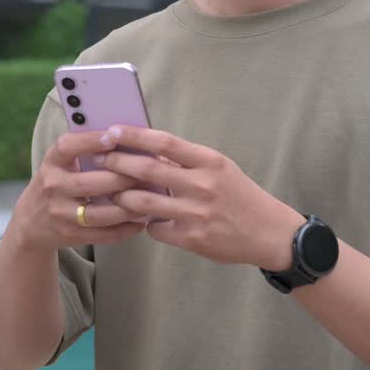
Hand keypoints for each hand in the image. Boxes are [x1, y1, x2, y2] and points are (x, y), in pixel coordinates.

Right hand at [8, 130, 149, 252]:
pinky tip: (142, 221)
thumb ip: (85, 151)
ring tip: (150, 199)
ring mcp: (60, 214)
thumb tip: (127, 139)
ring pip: (100, 213)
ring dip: (128, 207)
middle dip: (122, 178)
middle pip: (90, 183)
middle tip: (148, 173)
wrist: (32, 221)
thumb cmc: (58, 182)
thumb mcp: (61, 163)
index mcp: (51, 163)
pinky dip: (126, 229)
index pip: (68, 147)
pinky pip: (104, 234)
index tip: (114, 135)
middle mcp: (53, 187)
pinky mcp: (70, 235)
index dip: (91, 141)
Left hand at [98, 126, 304, 269]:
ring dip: (122, 196)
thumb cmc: (241, 196)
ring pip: (144, 202)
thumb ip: (187, 161)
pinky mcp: (193, 238)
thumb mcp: (220, 168)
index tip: (112, 131)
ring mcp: (197, 213)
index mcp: (210, 161)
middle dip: (117, 162)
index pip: (164, 142)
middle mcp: (202, 185)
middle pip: (148, 169)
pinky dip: (144, 224)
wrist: (270, 233)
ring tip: (110, 191)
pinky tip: (141, 221)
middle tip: (99, 159)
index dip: (133, 135)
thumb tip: (148, 150)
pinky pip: (156, 229)